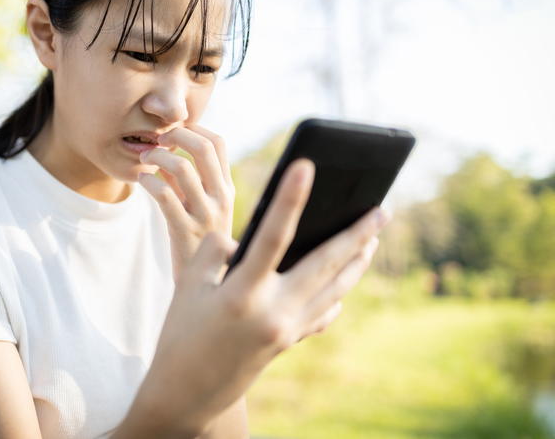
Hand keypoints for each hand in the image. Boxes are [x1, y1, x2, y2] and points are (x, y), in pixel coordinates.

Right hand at [115, 159, 389, 437]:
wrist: (185, 395)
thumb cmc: (179, 335)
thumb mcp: (188, 286)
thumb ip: (216, 251)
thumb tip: (248, 237)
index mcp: (241, 295)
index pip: (272, 236)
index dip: (289, 198)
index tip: (306, 166)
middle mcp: (273, 313)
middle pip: (325, 265)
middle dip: (356, 235)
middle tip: (382, 210)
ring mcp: (287, 331)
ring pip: (335, 290)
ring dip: (357, 263)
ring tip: (372, 240)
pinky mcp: (289, 343)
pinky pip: (324, 314)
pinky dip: (337, 295)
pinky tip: (344, 283)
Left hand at [137, 126, 233, 277]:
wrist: (205, 286)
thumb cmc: (197, 241)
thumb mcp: (201, 208)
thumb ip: (188, 181)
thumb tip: (165, 151)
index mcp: (227, 189)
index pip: (217, 143)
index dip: (192, 129)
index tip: (172, 132)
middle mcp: (221, 198)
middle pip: (203, 148)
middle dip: (176, 135)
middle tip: (157, 139)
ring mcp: (204, 215)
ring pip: (182, 167)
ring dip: (158, 156)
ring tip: (144, 159)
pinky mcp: (185, 231)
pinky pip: (165, 195)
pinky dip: (149, 181)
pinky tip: (141, 181)